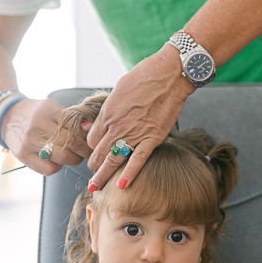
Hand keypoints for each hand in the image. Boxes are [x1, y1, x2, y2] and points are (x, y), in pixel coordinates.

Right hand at [1, 98, 92, 175]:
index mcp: (48, 110)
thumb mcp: (52, 107)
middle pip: (71, 143)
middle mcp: (37, 126)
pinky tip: (56, 160)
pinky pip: (48, 169)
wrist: (7, 118)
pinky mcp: (24, 156)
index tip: (93, 140)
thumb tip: (91, 127)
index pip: (75, 125)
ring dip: (74, 159)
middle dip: (84, 150)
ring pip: (62, 157)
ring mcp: (29, 142)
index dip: (87, 136)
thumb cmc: (36, 113)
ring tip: (75, 156)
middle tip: (88, 152)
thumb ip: (70, 117)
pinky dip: (57, 167)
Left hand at [86, 44, 193, 189]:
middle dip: (94, 165)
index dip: (93, 146)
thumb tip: (101, 117)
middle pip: (100, 152)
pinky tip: (122, 185)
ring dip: (103, 175)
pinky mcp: (153, 138)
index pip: (92, 139)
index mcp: (107, 113)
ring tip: (96, 187)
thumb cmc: (144, 76)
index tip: (96, 150)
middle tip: (93, 175)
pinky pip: (138, 160)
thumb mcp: (118, 89)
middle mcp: (118, 126)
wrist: (169, 75)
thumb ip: (109, 107)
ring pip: (115, 160)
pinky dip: (130, 173)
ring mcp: (135, 133)